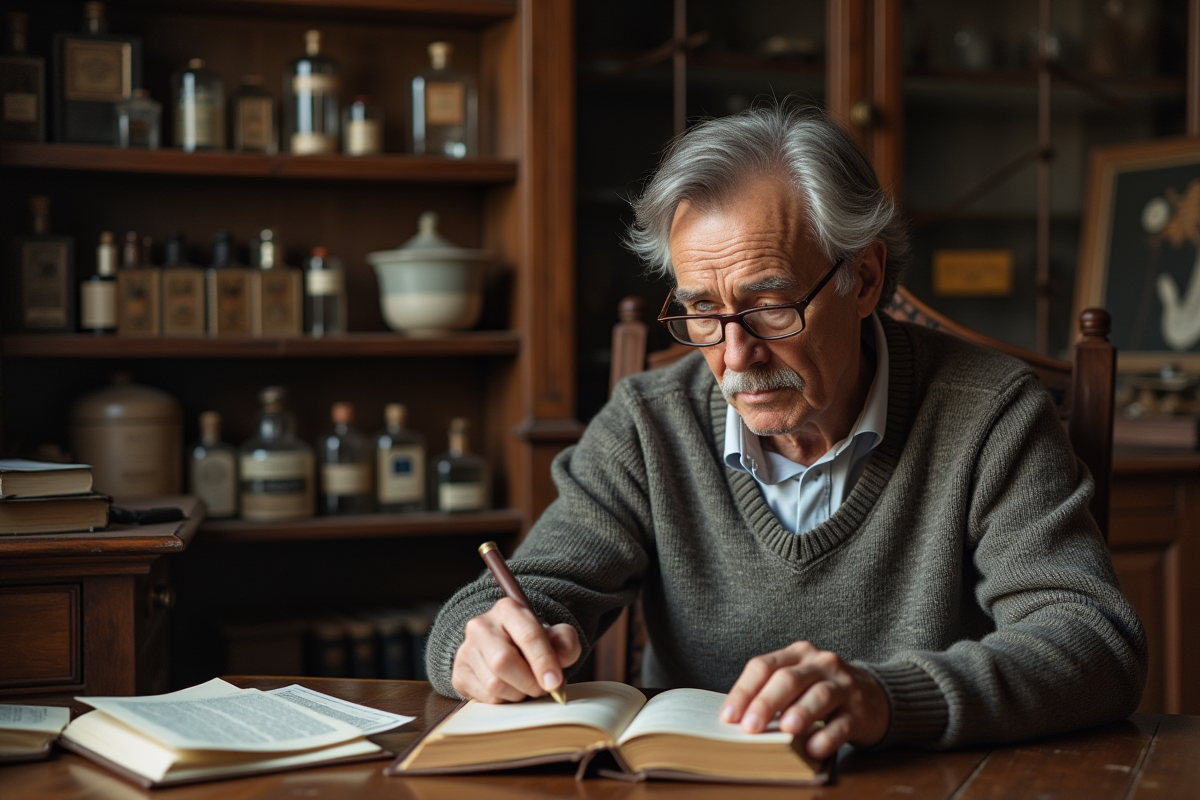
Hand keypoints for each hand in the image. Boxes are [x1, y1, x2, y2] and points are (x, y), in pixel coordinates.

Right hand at [452, 597, 581, 702]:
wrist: (507, 647)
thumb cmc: (533, 642)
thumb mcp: (556, 636)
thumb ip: (565, 643)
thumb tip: (558, 662)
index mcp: (508, 609)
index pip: (527, 635)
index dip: (543, 661)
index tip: (555, 682)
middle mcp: (481, 626)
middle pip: (503, 661)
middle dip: (529, 682)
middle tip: (542, 688)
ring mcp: (467, 650)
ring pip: (494, 684)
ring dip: (518, 694)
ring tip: (526, 686)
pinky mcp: (459, 674)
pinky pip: (485, 698)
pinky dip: (504, 701)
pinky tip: (510, 689)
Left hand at [721, 641, 889, 758]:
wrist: (875, 696)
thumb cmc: (822, 690)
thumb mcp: (799, 681)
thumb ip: (772, 692)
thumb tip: (738, 721)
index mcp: (797, 653)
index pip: (764, 666)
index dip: (744, 691)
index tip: (728, 716)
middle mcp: (820, 663)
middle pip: (788, 679)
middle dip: (766, 703)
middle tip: (749, 727)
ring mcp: (843, 685)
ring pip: (819, 695)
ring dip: (800, 713)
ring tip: (786, 730)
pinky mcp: (860, 710)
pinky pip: (843, 723)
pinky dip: (828, 737)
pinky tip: (814, 749)